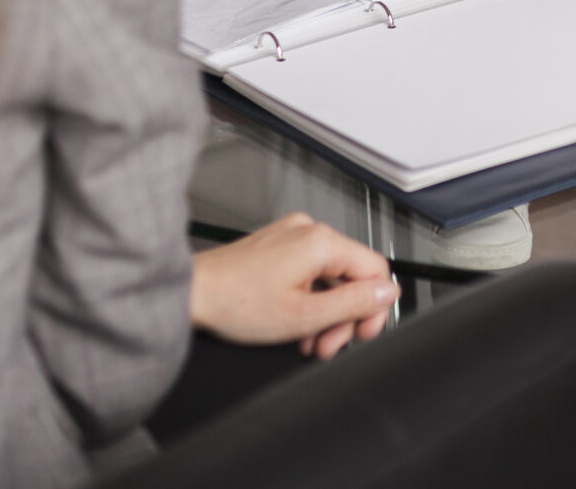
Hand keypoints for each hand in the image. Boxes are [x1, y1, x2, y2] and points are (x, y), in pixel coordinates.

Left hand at [189, 212, 397, 360]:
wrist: (189, 295)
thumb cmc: (234, 303)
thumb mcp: (303, 315)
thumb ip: (352, 303)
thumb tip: (386, 293)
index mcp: (322, 242)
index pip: (374, 270)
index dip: (373, 307)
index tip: (363, 333)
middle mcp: (309, 230)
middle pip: (351, 275)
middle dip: (343, 316)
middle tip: (326, 346)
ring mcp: (290, 235)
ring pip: (329, 276)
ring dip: (324, 312)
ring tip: (305, 340)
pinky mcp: (276, 245)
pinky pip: (308, 271)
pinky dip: (307, 298)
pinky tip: (293, 322)